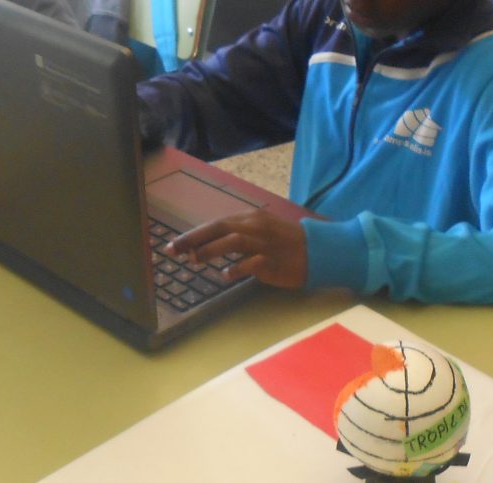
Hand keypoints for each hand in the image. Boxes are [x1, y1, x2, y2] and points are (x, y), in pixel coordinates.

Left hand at [165, 210, 307, 288]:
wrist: (319, 250)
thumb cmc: (286, 242)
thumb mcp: (260, 231)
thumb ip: (236, 234)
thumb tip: (206, 244)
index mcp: (250, 218)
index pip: (215, 224)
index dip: (193, 234)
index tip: (174, 244)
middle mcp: (255, 227)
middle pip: (219, 228)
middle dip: (193, 239)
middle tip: (174, 251)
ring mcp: (265, 243)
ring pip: (233, 241)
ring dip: (211, 250)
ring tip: (194, 260)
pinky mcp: (274, 261)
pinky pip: (252, 263)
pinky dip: (237, 268)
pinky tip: (225, 275)